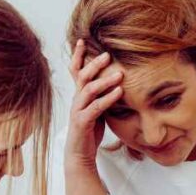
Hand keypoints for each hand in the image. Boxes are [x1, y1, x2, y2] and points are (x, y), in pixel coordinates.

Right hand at [66, 40, 123, 172]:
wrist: (80, 154)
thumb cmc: (89, 130)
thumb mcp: (97, 108)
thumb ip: (102, 95)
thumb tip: (118, 82)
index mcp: (79, 95)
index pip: (75, 71)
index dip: (77, 56)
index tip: (82, 40)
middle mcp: (76, 100)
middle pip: (81, 76)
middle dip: (94, 64)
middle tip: (108, 55)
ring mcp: (78, 111)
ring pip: (88, 90)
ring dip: (105, 80)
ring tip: (120, 74)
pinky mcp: (82, 122)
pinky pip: (96, 107)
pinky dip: (108, 98)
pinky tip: (119, 92)